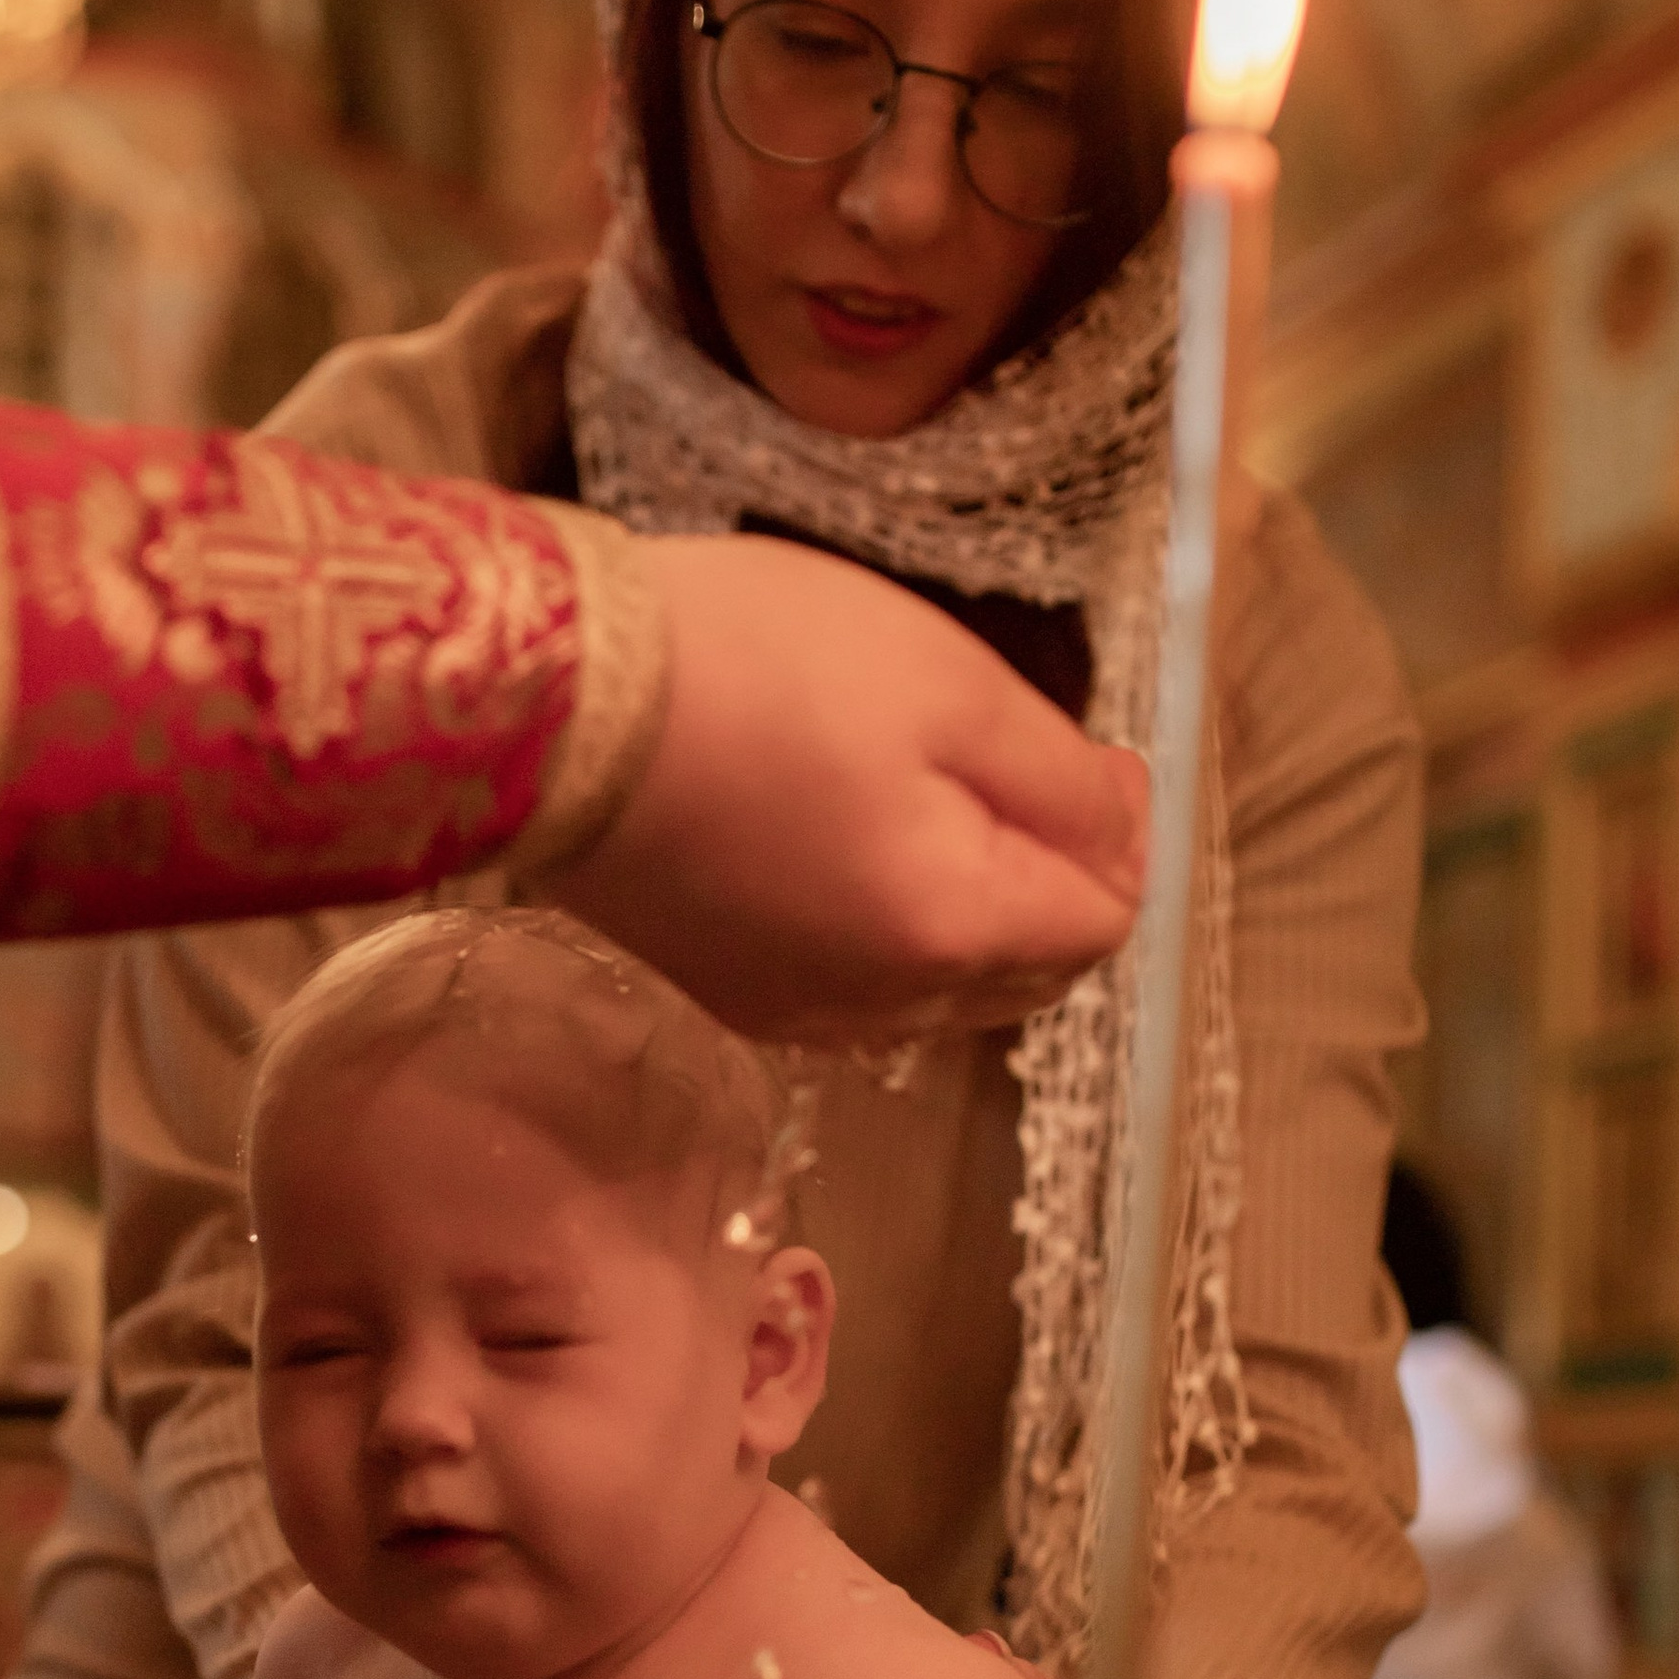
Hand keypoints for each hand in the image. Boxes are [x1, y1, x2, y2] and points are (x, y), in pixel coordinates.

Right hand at [554, 535, 1147, 1043]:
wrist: (553, 708)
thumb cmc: (757, 668)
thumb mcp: (946, 685)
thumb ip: (1059, 778)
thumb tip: (1122, 827)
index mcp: (952, 930)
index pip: (1102, 921)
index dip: (1126, 833)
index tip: (1102, 748)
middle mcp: (883, 1006)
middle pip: (1031, 974)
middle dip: (1061, 882)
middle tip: (1044, 775)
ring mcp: (796, 1010)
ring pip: (943, 991)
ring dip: (978, 915)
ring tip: (949, 806)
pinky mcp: (725, 992)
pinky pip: (856, 991)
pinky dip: (892, 936)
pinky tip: (861, 855)